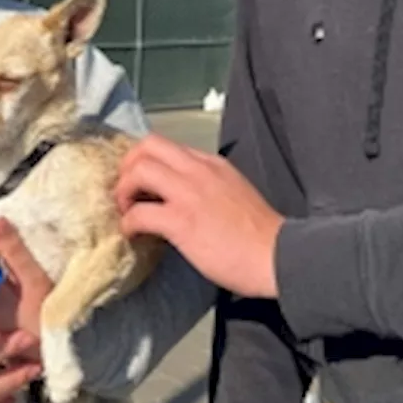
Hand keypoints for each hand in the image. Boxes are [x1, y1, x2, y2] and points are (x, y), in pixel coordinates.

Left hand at [114, 134, 283, 298]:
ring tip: (126, 211)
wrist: (278, 256)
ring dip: (123, 191)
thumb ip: (208, 186)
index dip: (146, 161)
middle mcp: (198, 170)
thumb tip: (181, 197)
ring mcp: (189, 193)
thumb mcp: (234, 191)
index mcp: (212, 164)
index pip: (168, 146)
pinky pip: (139, 213)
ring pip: (139, 171)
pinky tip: (133, 236)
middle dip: (128, 165)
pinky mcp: (181, 221)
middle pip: (148, 146)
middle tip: (126, 191)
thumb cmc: (259, 234)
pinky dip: (128, 223)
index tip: (141, 182)